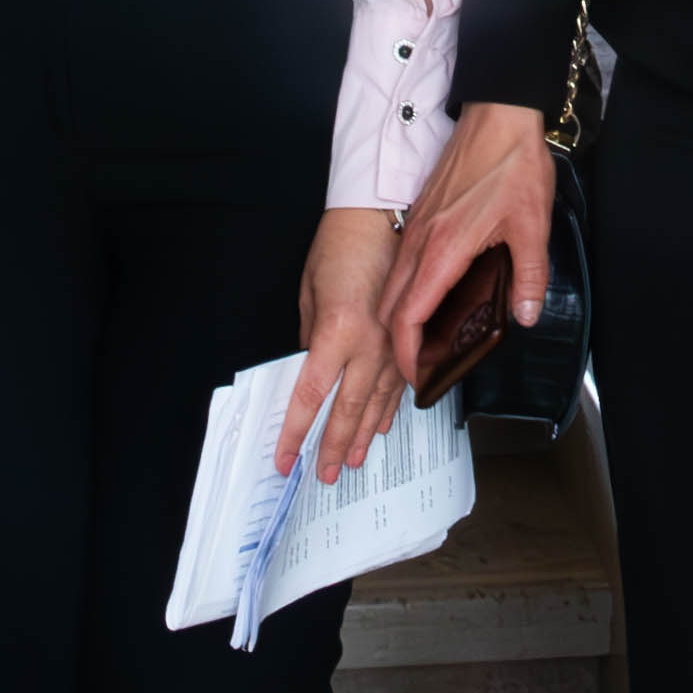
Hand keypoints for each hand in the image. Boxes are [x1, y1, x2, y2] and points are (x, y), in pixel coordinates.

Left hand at [282, 206, 407, 481]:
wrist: (382, 216)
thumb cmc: (339, 247)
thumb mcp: (310, 295)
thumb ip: (310, 341)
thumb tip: (309, 374)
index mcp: (336, 332)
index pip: (311, 396)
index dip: (295, 433)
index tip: (284, 459)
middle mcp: (370, 344)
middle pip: (347, 410)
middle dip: (331, 446)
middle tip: (322, 476)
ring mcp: (395, 344)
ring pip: (377, 404)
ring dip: (361, 436)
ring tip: (349, 464)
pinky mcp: (409, 339)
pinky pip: (399, 384)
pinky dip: (388, 410)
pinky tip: (380, 428)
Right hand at [377, 101, 556, 388]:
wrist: (499, 113)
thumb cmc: (512, 162)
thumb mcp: (532, 226)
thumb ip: (529, 276)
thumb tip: (525, 315)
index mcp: (443, 249)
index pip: (409, 316)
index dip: (407, 353)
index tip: (416, 376)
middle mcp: (420, 241)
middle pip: (391, 307)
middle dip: (397, 345)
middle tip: (419, 369)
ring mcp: (416, 227)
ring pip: (393, 286)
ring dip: (399, 319)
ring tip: (422, 344)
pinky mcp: (422, 215)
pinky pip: (402, 264)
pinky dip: (405, 292)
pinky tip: (429, 299)